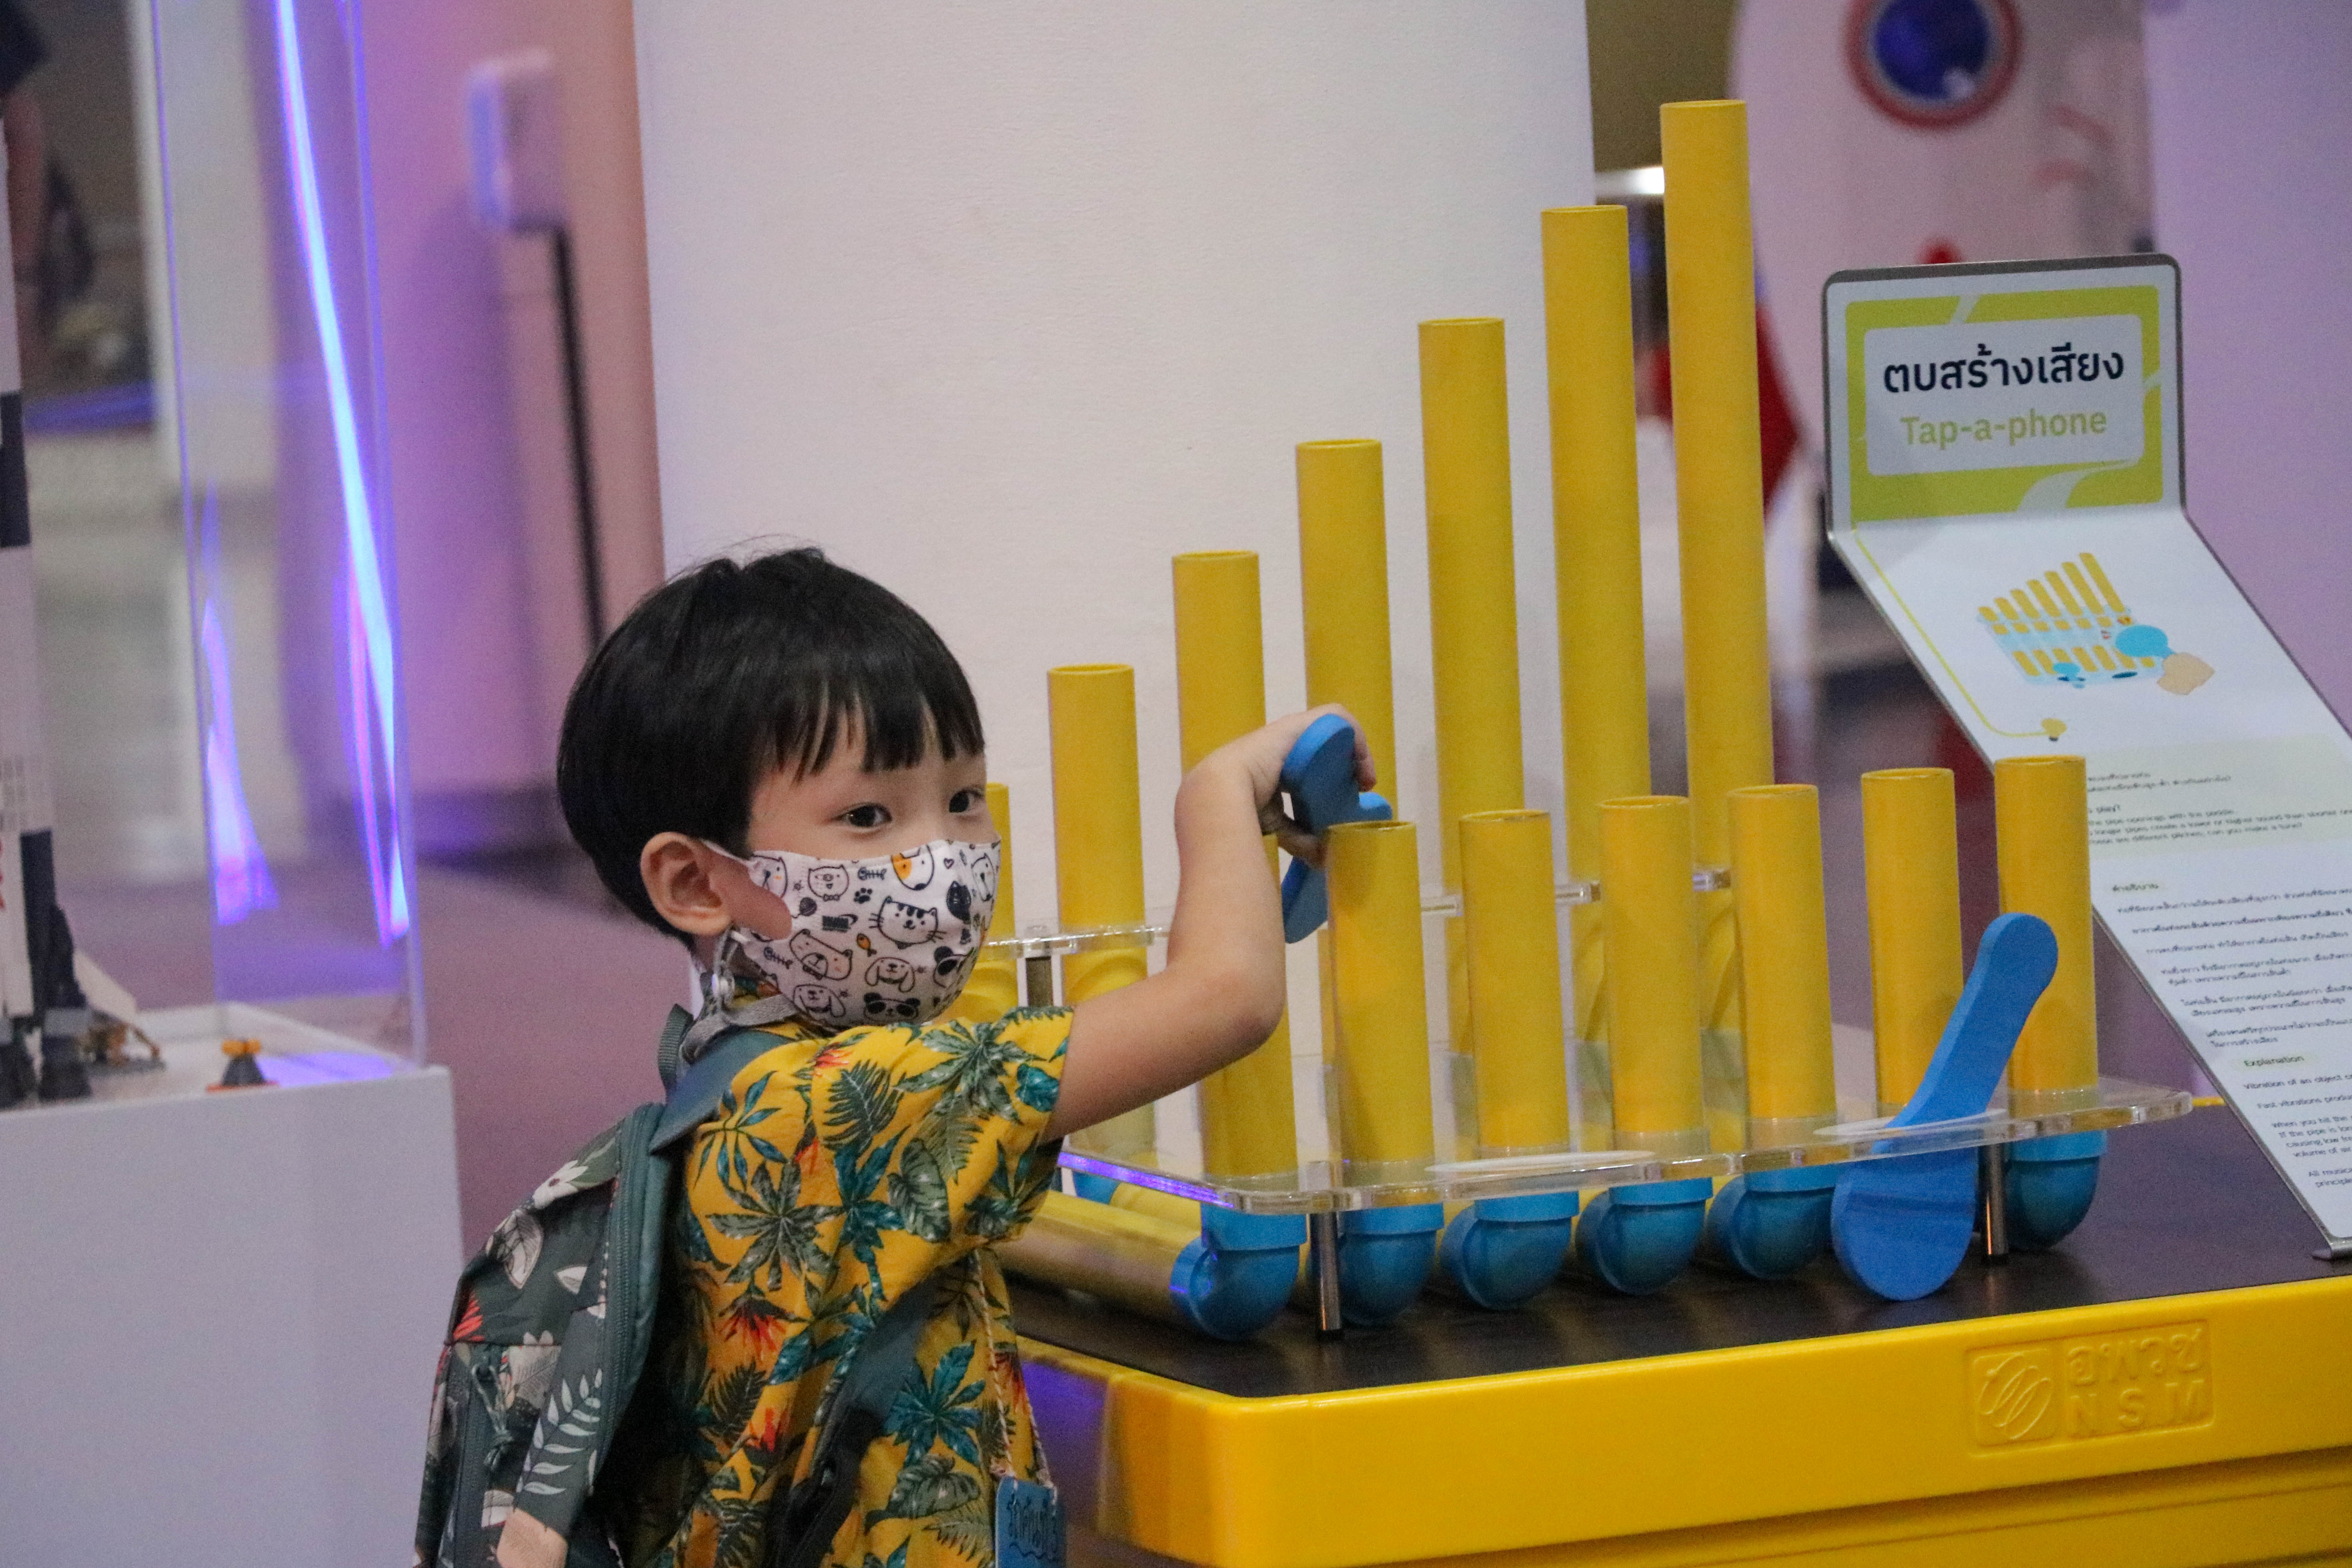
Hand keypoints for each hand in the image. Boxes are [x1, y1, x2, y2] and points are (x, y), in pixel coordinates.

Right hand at [1193, 705, 1373, 868]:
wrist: (1219, 794)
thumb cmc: (1240, 812)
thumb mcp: (1274, 826)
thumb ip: (1297, 838)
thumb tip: (1321, 857)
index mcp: (1273, 768)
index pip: (1307, 769)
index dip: (1330, 782)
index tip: (1349, 801)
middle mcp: (1282, 746)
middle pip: (1322, 749)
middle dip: (1345, 766)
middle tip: (1358, 788)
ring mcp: (1289, 732)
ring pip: (1330, 732)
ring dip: (1353, 751)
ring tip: (1363, 778)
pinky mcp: (1299, 724)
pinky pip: (1335, 718)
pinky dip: (1355, 737)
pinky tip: (1361, 764)